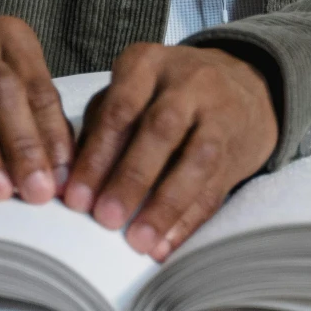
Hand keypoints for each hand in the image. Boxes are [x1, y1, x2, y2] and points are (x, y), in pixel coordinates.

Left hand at [63, 43, 277, 260]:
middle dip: (131, 178)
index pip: (120, 108)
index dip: (98, 156)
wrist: (241, 86)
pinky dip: (189, 221)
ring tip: (139, 242)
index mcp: (147, 64)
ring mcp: (218, 114)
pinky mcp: (237, 149)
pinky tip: (166, 246)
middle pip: (161, 130)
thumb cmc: (164, 94)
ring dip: (165, 204)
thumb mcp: (130, 90)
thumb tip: (68, 182)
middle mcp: (188, 82)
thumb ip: (100, 126)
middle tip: (105, 219)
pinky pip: (215, 188)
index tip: (77, 199)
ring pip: (196, 159)